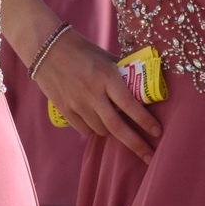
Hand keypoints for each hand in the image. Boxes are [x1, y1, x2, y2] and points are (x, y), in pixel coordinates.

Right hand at [31, 30, 160, 165]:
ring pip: (101, 130)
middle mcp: (93, 93)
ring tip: (117, 126)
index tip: (158, 132)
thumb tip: (142, 80)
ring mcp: (78, 104)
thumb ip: (122, 70)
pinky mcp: (65, 110)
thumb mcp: (105, 56)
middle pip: (117, 127)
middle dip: (136, 144)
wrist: (46, 48)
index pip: (130, 105)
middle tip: (149, 158)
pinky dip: (94, 130)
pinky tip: (97, 123)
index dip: (145, 121)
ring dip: (113, 132)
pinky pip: (85, 130)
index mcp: (107, 77)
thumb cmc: (80, 49)